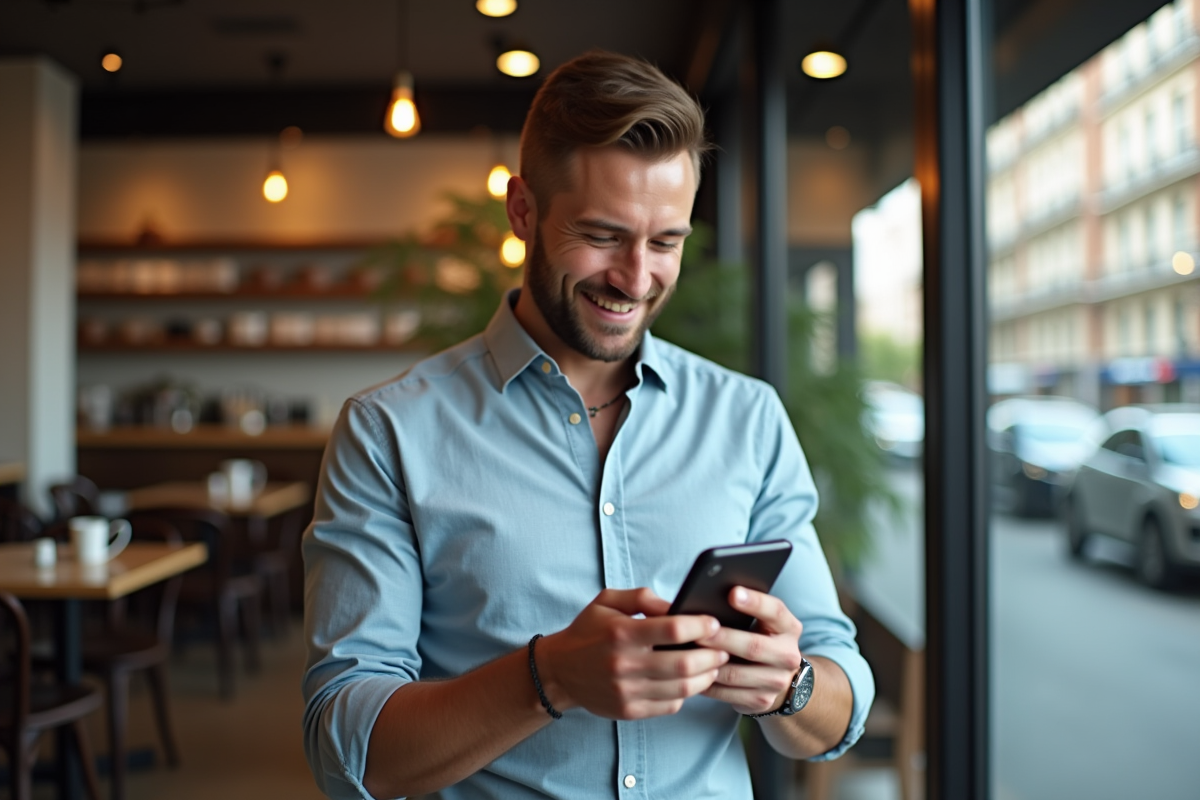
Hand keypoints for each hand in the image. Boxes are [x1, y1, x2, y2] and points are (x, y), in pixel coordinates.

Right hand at [536, 588, 728, 719]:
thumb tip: (676, 605)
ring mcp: (627, 691)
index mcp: (621, 632)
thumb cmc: (588, 630)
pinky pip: (670, 705)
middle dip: (712, 655)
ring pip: (682, 688)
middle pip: (683, 663)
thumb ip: (642, 597)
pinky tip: (690, 682)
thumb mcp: (607, 601)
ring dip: (706, 676)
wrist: (559, 671)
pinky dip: (686, 694)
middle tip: (724, 647)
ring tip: (714, 665)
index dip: (701, 626)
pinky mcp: (629, 711)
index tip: (714, 623)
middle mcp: (624, 663)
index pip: (672, 629)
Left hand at [697, 587, 803, 715]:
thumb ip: (744, 610)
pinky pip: (728, 694)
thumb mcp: (763, 622)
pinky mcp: (762, 701)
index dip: (755, 602)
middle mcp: (788, 655)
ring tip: (687, 654)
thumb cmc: (759, 637)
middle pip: (753, 647)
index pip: (775, 611)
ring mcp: (777, 682)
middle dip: (722, 639)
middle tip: (698, 632)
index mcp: (789, 628)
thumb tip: (710, 596)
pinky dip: (707, 684)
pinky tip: (692, 674)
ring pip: (736, 674)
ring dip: (709, 664)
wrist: (779, 677)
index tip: (732, 593)